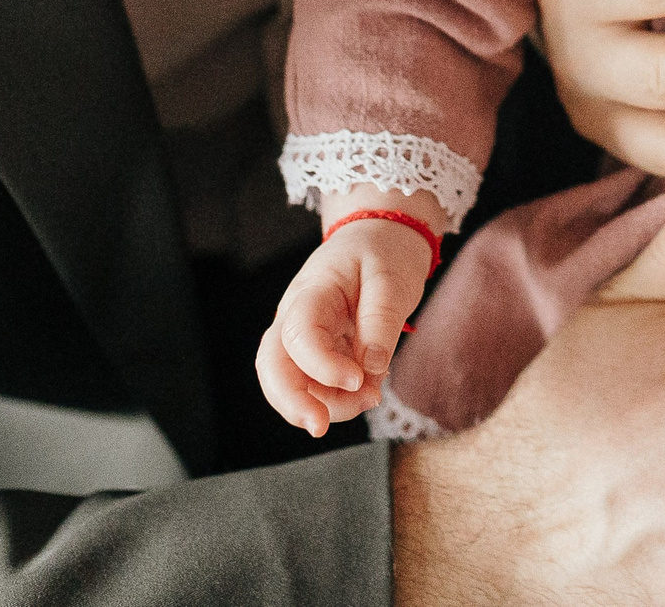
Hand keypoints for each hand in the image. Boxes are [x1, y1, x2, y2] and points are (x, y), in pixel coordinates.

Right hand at [256, 190, 443, 436]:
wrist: (379, 236)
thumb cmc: (384, 252)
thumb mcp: (392, 279)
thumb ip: (381, 323)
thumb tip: (370, 370)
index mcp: (312, 291)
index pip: (298, 334)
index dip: (321, 365)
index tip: (359, 379)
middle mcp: (295, 316)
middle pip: (272, 365)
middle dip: (291, 402)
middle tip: (320, 428)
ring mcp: (300, 336)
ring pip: (290, 383)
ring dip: (325, 404)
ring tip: (370, 398)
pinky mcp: (313, 352)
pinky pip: (312, 385)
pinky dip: (335, 399)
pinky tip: (366, 391)